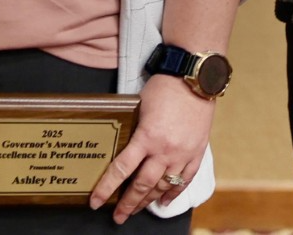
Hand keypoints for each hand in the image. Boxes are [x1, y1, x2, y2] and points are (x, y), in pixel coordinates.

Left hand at [89, 74, 213, 222]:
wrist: (196, 76)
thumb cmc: (165, 86)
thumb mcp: (140, 106)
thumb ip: (134, 130)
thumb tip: (123, 147)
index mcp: (147, 136)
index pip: (121, 170)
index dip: (106, 188)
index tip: (95, 202)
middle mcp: (165, 149)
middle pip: (142, 184)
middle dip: (127, 204)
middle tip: (118, 216)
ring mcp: (183, 152)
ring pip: (163, 186)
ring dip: (148, 201)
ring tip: (137, 210)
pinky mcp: (197, 150)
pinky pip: (185, 178)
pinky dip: (175, 192)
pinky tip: (164, 201)